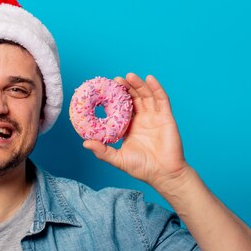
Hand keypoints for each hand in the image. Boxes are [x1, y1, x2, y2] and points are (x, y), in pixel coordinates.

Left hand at [83, 73, 189, 191]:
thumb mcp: (118, 159)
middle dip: (125, 88)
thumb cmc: (142, 168)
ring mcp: (155, 117)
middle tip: (115, 80)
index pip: (121, 109)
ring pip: (146, 96)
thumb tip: (85, 143)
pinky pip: (162, 99)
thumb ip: (103, 151)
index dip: (115, 99)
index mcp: (130, 128)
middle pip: (133, 99)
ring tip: (129, 76)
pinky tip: (149, 78)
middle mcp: (142, 120)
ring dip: (138, 85)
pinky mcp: (166, 117)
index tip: (105, 90)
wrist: (164, 174)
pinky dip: (156, 88)